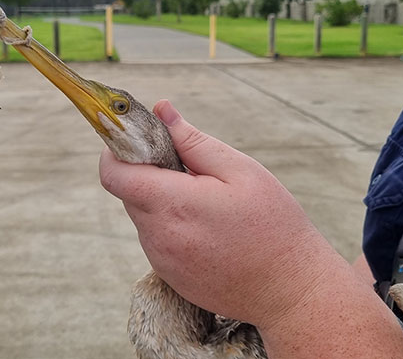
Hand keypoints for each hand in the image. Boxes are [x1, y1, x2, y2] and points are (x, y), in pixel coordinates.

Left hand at [99, 100, 325, 327]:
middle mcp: (157, 235)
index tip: (138, 140)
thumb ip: (193, 140)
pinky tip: (208, 229)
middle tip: (191, 171)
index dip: (117, 151)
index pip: (113, 174)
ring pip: (143, 214)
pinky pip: (156, 238)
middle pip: (129, 191)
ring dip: (163, 200)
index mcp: (172, 204)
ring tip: (207, 205)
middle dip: (150, 173)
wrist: (289, 291)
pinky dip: (171, 225)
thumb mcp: (240, 171)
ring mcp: (160, 260)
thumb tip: (161, 110)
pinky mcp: (167, 275)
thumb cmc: (272, 225)